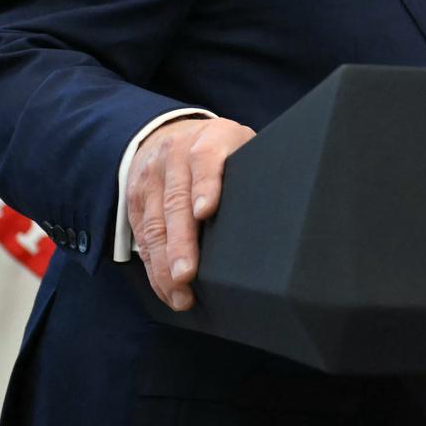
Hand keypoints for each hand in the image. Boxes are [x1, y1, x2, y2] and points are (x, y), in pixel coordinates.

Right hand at [126, 116, 255, 311]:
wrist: (171, 132)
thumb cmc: (222, 149)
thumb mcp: (242, 144)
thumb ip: (256, 167)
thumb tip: (289, 204)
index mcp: (209, 139)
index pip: (205, 159)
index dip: (206, 185)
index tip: (207, 211)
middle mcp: (174, 156)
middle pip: (175, 200)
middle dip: (181, 242)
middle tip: (187, 274)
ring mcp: (151, 178)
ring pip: (153, 224)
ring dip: (164, 263)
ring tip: (179, 292)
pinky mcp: (135, 199)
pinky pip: (141, 236)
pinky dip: (153, 266)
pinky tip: (166, 287)